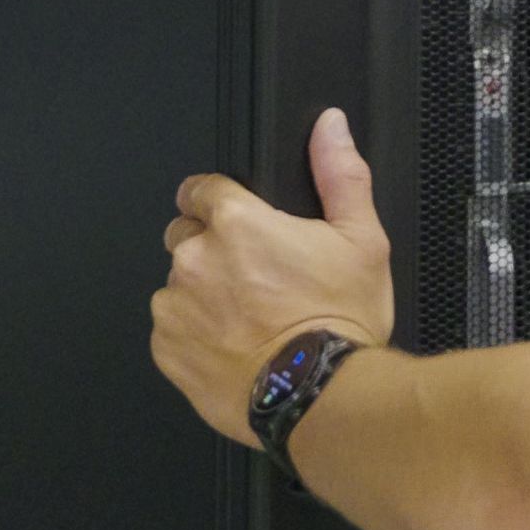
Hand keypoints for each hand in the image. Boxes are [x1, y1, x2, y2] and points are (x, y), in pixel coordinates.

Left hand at [156, 109, 395, 444]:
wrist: (322, 400)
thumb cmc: (340, 325)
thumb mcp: (362, 241)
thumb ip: (340, 175)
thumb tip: (331, 128)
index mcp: (237, 223)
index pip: (199, 189)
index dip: (217, 203)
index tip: (233, 223)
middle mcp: (196, 260)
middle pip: (185, 237)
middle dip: (211, 251)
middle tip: (254, 282)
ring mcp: (176, 307)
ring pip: (178, 287)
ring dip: (202, 296)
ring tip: (248, 322)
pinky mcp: (167, 350)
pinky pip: (171, 332)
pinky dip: (194, 337)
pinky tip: (233, 348)